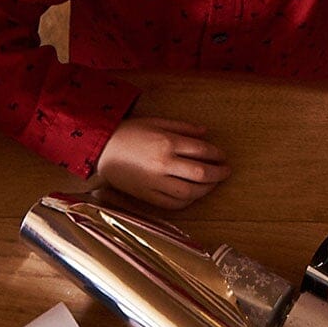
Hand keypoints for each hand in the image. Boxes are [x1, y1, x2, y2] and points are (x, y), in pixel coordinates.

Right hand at [95, 116, 230, 210]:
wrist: (102, 148)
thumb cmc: (129, 132)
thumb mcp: (156, 122)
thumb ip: (182, 128)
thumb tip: (206, 133)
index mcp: (167, 143)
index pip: (202, 151)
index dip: (217, 154)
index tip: (223, 156)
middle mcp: (164, 164)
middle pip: (200, 173)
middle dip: (218, 173)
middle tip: (226, 172)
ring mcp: (155, 182)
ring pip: (190, 192)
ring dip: (206, 189)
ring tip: (212, 184)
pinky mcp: (147, 196)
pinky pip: (172, 204)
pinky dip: (187, 202)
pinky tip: (193, 195)